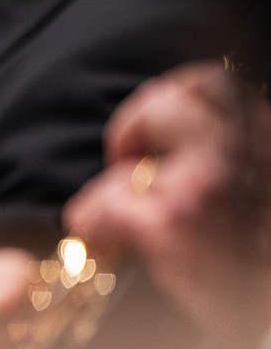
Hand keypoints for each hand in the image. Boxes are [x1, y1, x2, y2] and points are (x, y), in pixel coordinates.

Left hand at [64, 63, 270, 348]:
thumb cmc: (267, 267)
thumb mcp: (265, 194)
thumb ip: (237, 161)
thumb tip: (169, 152)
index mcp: (268, 138)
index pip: (215, 82)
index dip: (174, 97)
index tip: (159, 131)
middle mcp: (245, 149)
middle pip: (167, 100)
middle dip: (135, 125)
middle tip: (125, 160)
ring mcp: (208, 183)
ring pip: (134, 153)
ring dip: (114, 183)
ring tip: (112, 211)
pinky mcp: (175, 222)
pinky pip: (107, 202)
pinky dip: (94, 222)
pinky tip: (101, 240)